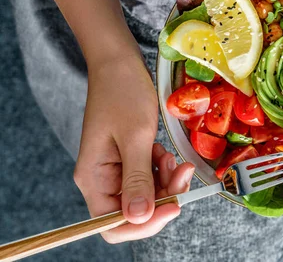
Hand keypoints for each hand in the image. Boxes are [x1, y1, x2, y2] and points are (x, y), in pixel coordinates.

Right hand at [73, 54, 194, 242]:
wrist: (120, 63)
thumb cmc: (123, 93)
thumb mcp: (135, 137)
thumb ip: (138, 179)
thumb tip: (140, 217)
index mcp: (93, 179)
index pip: (113, 225)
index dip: (144, 223)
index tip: (173, 206)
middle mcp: (102, 180)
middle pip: (135, 212)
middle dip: (163, 197)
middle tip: (183, 174)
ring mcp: (116, 170)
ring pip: (147, 195)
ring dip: (166, 182)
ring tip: (174, 158)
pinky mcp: (129, 159)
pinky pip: (150, 177)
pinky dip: (163, 169)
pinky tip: (167, 152)